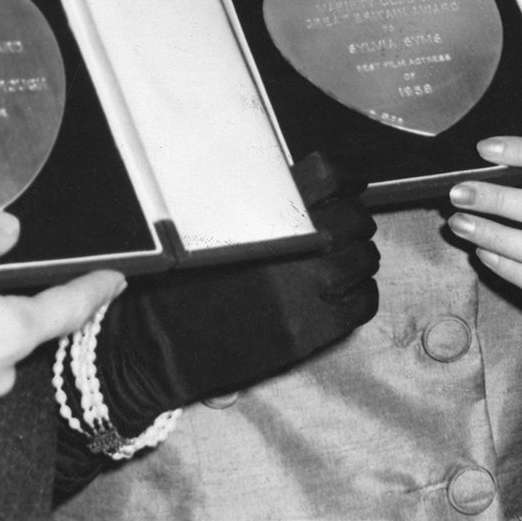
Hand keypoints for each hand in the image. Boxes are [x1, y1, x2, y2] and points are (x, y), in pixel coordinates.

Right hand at [94, 153, 379, 430]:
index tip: (348, 188)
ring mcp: (305, 286)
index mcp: (262, 211)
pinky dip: (361, 297)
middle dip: (353, 225)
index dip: (346, 180)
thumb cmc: (175, 286)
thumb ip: (254, 213)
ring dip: (360, 260)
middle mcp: (290, 242)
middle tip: (342, 237)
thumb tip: (302, 197)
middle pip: (353, 217)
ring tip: (344, 269)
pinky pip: (363, 302)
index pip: (329, 175)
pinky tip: (344, 299)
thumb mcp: (207, 231)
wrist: (157, 345)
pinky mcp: (311, 328)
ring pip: (364, 258)